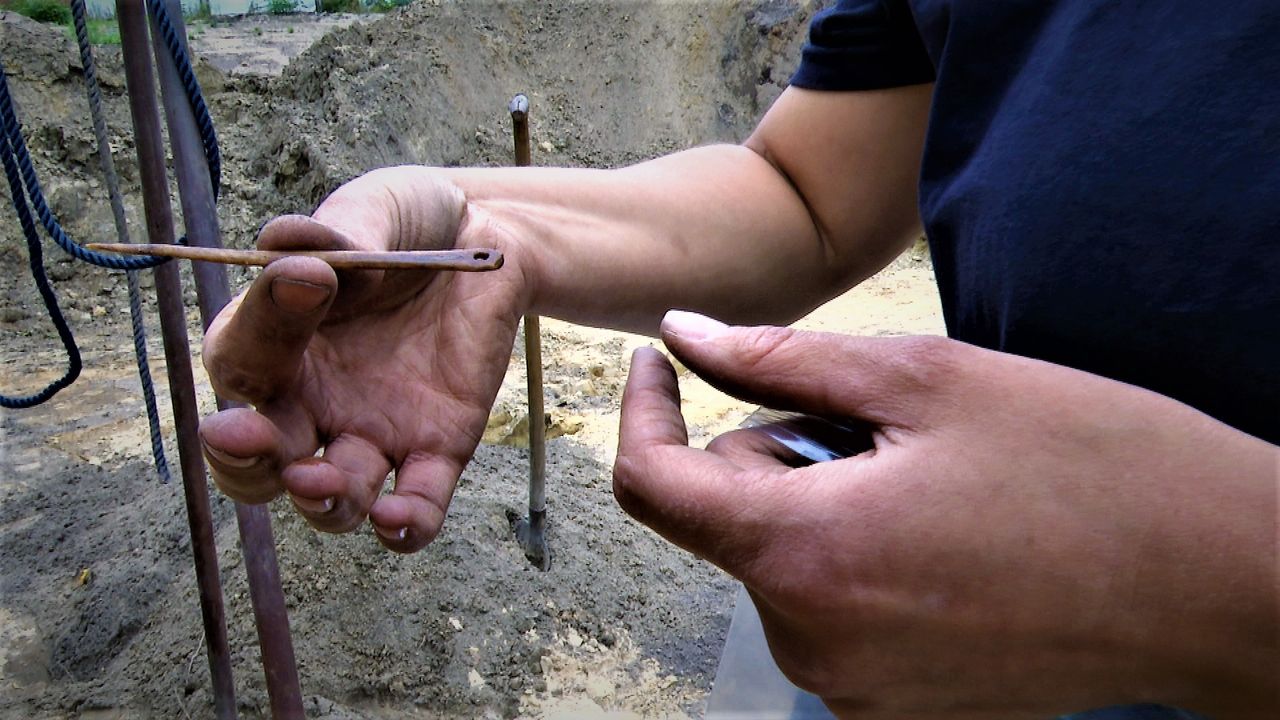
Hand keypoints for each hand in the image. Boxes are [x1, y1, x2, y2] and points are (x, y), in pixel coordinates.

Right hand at [199, 167, 530, 551]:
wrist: (490, 242)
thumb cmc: (407, 224)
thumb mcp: (372, 210)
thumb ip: (337, 232)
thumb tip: (292, 248)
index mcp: (274, 342)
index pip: (239, 361)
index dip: (257, 335)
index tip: (306, 280)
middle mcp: (311, 402)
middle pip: (259, 464)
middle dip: (246, 463)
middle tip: (250, 438)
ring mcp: (372, 433)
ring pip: (331, 499)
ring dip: (319, 502)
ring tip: (324, 482)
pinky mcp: (437, 450)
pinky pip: (416, 508)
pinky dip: (404, 528)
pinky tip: (397, 518)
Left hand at [614, 311, 1277, 718]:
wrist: (1216, 581)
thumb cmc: (1086, 465)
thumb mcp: (924, 380)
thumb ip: (778, 360)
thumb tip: (684, 336)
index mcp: (804, 554)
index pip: (652, 485)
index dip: (642, 411)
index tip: (661, 363)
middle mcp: (809, 640)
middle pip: (727, 515)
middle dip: (776, 452)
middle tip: (880, 426)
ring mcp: (851, 686)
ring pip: (778, 557)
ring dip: (820, 502)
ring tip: (928, 480)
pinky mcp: (892, 703)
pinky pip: (826, 605)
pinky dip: (853, 553)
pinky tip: (941, 532)